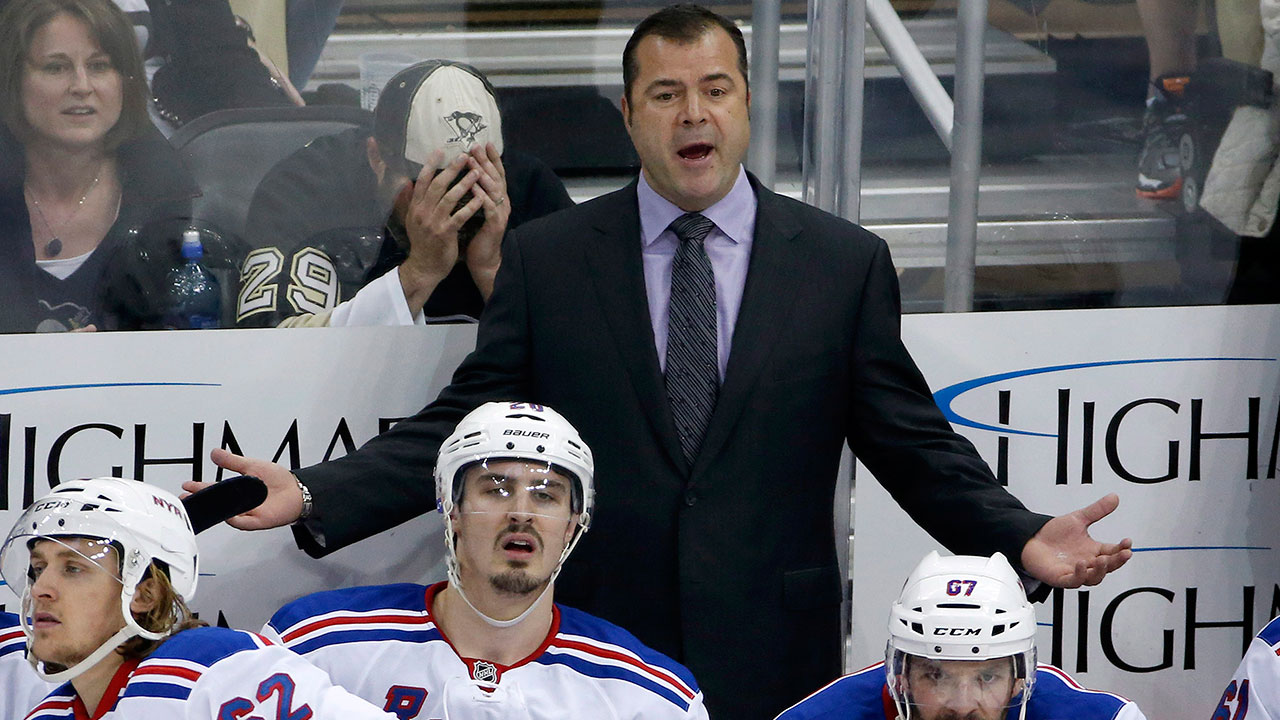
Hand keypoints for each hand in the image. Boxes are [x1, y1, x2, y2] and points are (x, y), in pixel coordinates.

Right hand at [180, 448, 303, 529]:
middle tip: (188, 498)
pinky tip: (228, 514)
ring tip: (204, 502)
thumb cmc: (279, 480)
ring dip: (215, 509)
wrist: (298, 490)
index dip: (199, 487)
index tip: (187, 485)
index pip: (213, 489)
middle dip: (201, 501)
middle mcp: (239, 503)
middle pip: (216, 503)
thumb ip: (232, 461)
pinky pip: (243, 523)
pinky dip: (236, 519)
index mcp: (236, 490)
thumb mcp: (252, 466)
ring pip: (226, 514)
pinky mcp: (257, 521)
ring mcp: (247, 513)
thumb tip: (215, 453)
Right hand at [398, 151, 483, 310]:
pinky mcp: (445, 233)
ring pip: (450, 198)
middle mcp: (422, 212)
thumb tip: (407, 182)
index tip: (441, 150)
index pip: (422, 181)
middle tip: (464, 155)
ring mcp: (433, 222)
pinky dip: (470, 206)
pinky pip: (460, 216)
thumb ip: (411, 201)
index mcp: (415, 207)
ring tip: (477, 172)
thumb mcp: (412, 220)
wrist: (424, 267)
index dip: (431, 164)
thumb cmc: (423, 242)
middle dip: (451, 169)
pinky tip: (481, 198)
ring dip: (464, 183)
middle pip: (437, 185)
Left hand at [462, 143, 508, 298]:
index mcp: (497, 199)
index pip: (496, 174)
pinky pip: (488, 207)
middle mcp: (502, 203)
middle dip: (486, 160)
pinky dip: (481, 195)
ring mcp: (500, 213)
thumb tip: (465, 176)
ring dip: (482, 173)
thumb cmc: (476, 235)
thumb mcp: (475, 210)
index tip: (485, 142)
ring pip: (493, 189)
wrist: (483, 260)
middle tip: (476, 146)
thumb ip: (473, 194)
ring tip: (472, 161)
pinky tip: (473, 187)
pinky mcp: (495, 225)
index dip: (492, 158)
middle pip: (496, 176)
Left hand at [1021, 493, 1132, 587]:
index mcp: (1092, 550)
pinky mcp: (1061, 577)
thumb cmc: (1053, 534)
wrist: (1030, 538)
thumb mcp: (1078, 518)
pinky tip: (1081, 564)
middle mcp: (1086, 562)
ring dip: (1101, 570)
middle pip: (1108, 567)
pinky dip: (1079, 575)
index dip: (1122, 548)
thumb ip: (1097, 510)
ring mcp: (1074, 571)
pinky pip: (1073, 580)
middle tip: (1124, 553)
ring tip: (1103, 559)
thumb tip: (1114, 498)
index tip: (1128, 541)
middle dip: (1118, 561)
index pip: (1113, 552)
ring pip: (1094, 578)